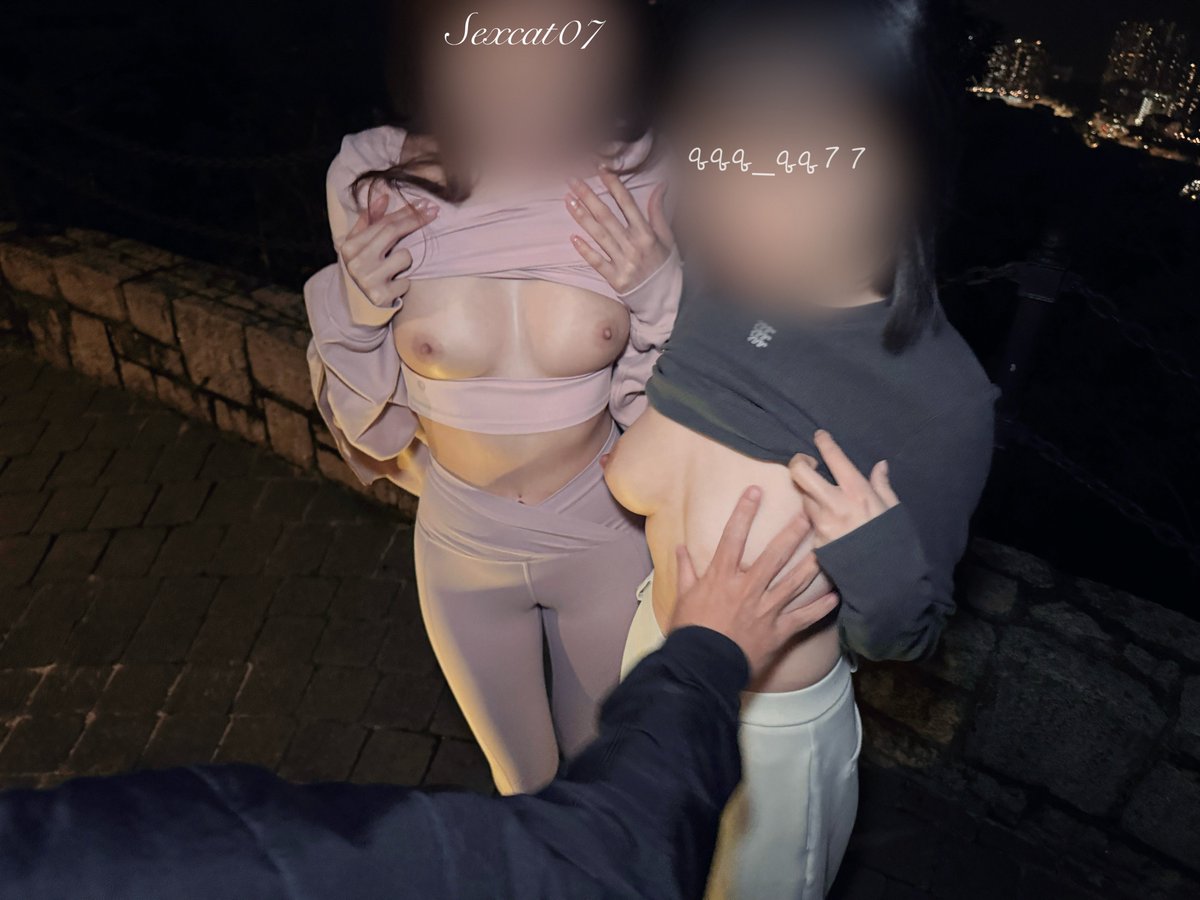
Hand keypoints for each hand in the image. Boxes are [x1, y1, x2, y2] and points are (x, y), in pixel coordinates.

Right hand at [338, 187, 438, 307]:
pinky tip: (394, 286)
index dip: (406, 212)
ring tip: (394, 270)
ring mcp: (367, 280)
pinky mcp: (381, 297)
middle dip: (415, 221)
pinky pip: (406, 281)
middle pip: (393, 233)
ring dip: (405, 262)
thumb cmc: (364, 269)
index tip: (424, 204)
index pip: (383, 223)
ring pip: (405, 257)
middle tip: (432, 212)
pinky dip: (404, 283)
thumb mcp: (360, 245)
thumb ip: (369, 220)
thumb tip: (383, 196)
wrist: (358, 306)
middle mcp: (355, 262)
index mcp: (349, 246)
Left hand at [566, 166, 672, 293]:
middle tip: (572, 181)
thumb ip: (658, 211)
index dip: (613, 185)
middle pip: (606, 216)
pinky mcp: (615, 279)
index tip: (600, 170)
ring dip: (582, 217)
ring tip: (568, 200)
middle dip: (588, 196)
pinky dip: (585, 250)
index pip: (627, 204)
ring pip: (599, 235)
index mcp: (646, 233)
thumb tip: (660, 185)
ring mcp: (623, 263)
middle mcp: (634, 245)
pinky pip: (597, 262)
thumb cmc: (665, 265)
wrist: (665, 298)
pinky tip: (572, 237)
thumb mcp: (667, 237)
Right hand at [670, 487, 839, 676]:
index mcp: (722, 578)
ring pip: (794, 582)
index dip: (744, 512)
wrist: (700, 666)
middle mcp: (747, 588)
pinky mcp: (777, 631)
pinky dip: (820, 608)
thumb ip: (685, 571)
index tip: (755, 491)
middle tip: (809, 514)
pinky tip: (835, 596)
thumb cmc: (689, 632)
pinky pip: (803, 618)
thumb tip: (680, 549)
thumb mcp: (682, 598)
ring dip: (812, 564)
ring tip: (829, 547)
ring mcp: (765, 610)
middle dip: (792, 533)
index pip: (733, 537)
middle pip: (774, 555)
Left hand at [788, 430, 899, 547]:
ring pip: (803, 497)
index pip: (834, 458)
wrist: (885, 580)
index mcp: (858, 492)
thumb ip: (882, 485)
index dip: (824, 442)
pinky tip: (827, 520)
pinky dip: (816, 516)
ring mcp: (822, 523)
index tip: (819, 435)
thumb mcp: (893, 509)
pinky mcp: (816, 541)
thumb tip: (880, 465)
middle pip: (800, 473)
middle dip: (799, 462)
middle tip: (807, 462)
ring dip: (807, 491)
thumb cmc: (895, 541)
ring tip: (820, 493)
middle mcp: (835, 504)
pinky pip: (810, 521)